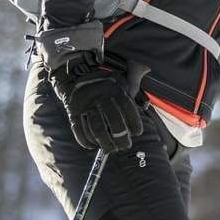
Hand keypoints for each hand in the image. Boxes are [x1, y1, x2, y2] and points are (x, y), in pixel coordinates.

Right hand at [36, 22, 142, 152]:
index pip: (128, 109)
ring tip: (110, 149)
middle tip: (125, 146)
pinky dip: (86, 139)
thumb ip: (133, 80)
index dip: (134, 123)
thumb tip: (146, 85)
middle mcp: (101, 97)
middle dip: (121, 136)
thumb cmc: (103, 78)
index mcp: (115, 89)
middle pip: (113, 121)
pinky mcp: (73, 110)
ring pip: (97, 127)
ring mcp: (86, 104)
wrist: (74, 70)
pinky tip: (92, 145)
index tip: (137, 133)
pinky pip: (79, 128)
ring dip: (105, 142)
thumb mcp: (120, 76)